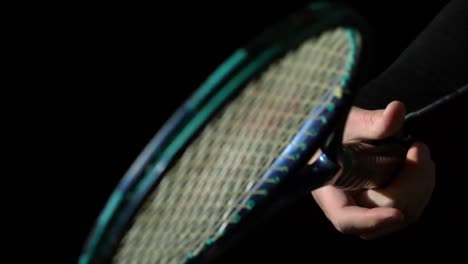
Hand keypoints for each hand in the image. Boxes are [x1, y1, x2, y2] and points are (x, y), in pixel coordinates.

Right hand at [311, 101, 434, 239]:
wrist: (334, 130)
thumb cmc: (331, 128)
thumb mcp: (347, 122)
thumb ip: (371, 121)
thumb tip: (396, 109)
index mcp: (329, 191)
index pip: (346, 219)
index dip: (370, 221)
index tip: (395, 214)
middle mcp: (349, 206)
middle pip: (383, 214)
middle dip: (409, 187)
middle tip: (418, 148)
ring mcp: (370, 207)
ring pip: (402, 213)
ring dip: (420, 184)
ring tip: (419, 151)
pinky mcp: (388, 201)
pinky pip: (410, 205)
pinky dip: (422, 185)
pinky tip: (420, 161)